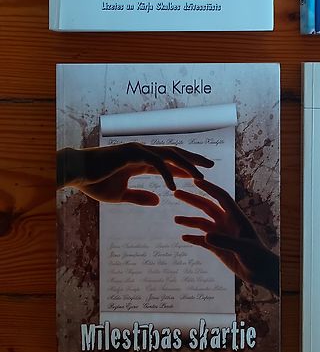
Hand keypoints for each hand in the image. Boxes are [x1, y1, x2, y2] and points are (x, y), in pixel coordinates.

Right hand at [57, 144, 213, 205]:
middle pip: (175, 154)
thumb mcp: (120, 195)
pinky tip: (174, 186)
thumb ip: (139, 197)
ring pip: (170, 155)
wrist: (76, 174)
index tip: (200, 175)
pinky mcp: (133, 153)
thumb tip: (158, 202)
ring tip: (201, 177)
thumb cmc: (94, 183)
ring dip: (187, 165)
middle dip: (194, 159)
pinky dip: (167, 173)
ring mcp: (139, 150)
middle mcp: (143, 152)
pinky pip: (156, 163)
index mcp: (141, 161)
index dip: (185, 167)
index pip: (169, 162)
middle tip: (211, 166)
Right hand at [174, 179, 278, 294]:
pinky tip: (183, 237)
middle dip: (192, 199)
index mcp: (236, 217)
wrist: (261, 272)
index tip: (195, 180)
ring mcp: (221, 234)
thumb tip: (206, 235)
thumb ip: (225, 242)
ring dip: (189, 220)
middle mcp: (227, 222)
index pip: (221, 197)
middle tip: (176, 193)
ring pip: (202, 223)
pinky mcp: (218, 247)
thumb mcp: (243, 249)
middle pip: (207, 206)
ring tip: (176, 219)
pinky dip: (193, 238)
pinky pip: (202, 240)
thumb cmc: (257, 257)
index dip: (209, 188)